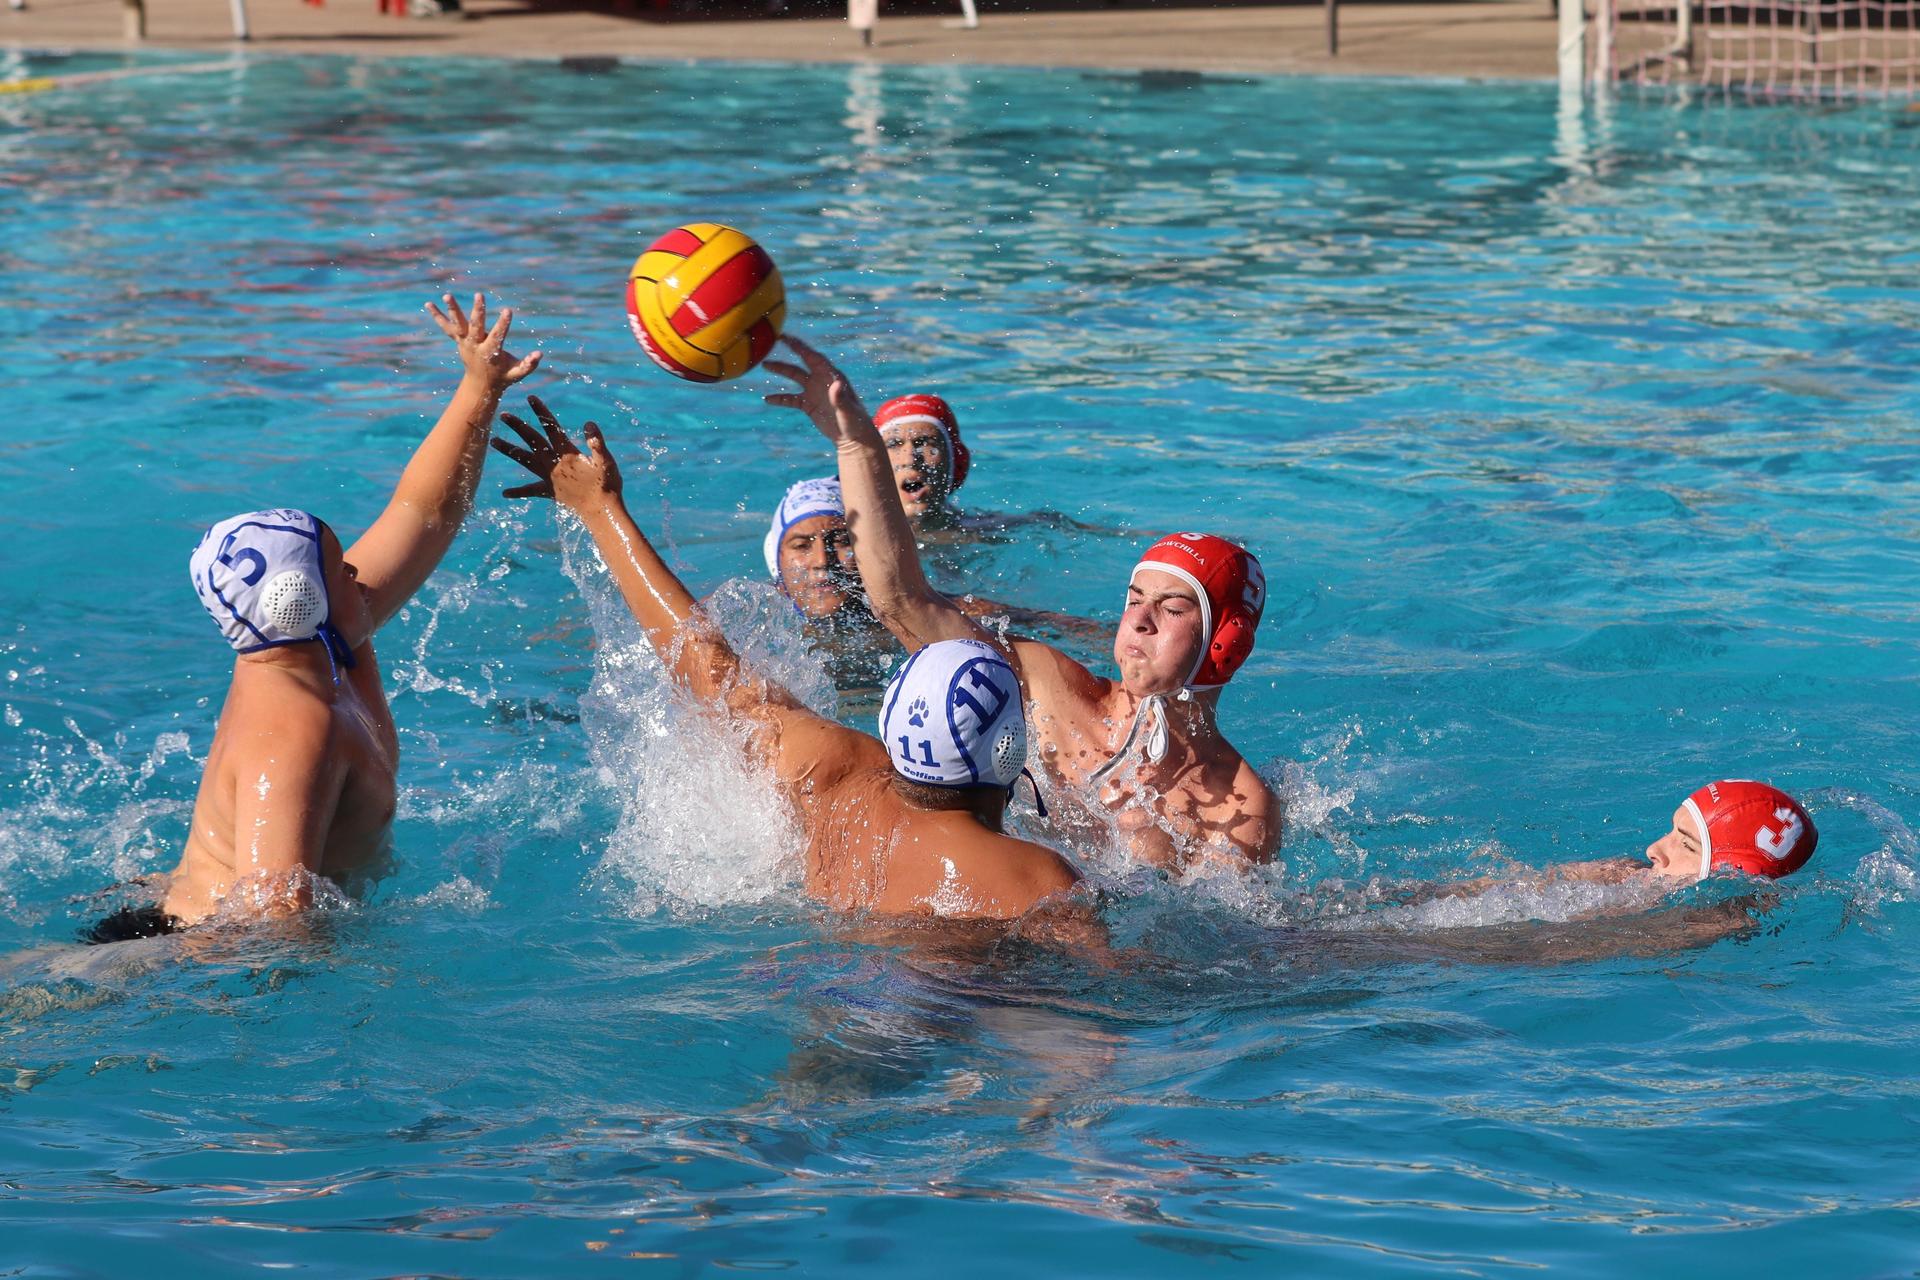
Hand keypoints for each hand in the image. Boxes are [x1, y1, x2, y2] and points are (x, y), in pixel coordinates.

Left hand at [427, 291, 541, 389]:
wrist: (481, 385)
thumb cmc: (503, 377)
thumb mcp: (517, 373)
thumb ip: (529, 365)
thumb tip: (540, 354)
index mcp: (490, 353)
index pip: (497, 336)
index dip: (503, 324)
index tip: (508, 310)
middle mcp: (475, 346)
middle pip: (475, 327)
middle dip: (478, 311)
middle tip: (480, 295)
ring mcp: (465, 343)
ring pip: (458, 325)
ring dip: (453, 310)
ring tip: (447, 295)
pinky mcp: (459, 341)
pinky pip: (447, 328)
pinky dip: (437, 316)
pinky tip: (428, 304)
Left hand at [491, 395, 620, 513]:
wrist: (601, 511)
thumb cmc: (607, 485)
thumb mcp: (606, 461)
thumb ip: (597, 442)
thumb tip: (589, 424)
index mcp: (567, 453)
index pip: (551, 428)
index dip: (542, 412)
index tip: (531, 399)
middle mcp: (554, 463)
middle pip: (532, 441)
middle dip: (518, 427)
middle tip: (504, 415)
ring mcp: (549, 478)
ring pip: (525, 461)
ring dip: (509, 450)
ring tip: (493, 442)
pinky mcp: (549, 491)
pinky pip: (531, 491)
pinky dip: (518, 492)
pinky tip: (505, 493)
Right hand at [763, 334, 872, 444]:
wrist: (853, 438)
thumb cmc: (855, 422)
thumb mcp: (848, 410)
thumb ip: (840, 398)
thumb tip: (836, 384)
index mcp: (832, 377)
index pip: (814, 357)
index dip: (801, 347)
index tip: (788, 338)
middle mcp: (821, 380)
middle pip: (802, 363)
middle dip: (790, 351)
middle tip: (774, 341)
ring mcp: (814, 392)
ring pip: (794, 377)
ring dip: (781, 370)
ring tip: (765, 365)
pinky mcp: (808, 405)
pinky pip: (791, 399)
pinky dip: (780, 399)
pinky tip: (768, 399)